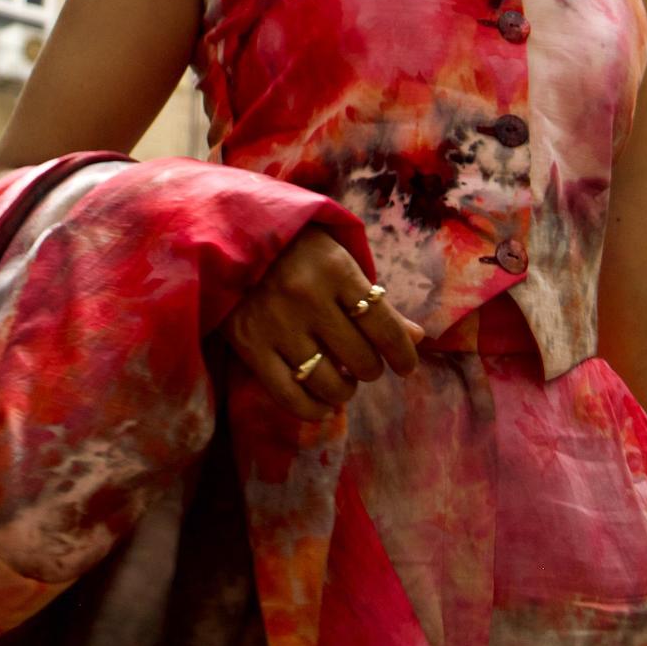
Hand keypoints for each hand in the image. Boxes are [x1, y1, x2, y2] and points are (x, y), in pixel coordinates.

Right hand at [222, 225, 424, 421]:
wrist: (229, 236)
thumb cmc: (296, 246)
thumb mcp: (339, 257)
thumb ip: (374, 298)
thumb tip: (418, 338)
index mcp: (336, 268)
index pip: (384, 324)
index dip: (402, 353)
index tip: (407, 367)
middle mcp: (308, 297)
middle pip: (360, 357)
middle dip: (371, 368)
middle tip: (366, 364)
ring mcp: (277, 323)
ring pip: (329, 383)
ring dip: (345, 390)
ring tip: (344, 382)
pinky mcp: (249, 345)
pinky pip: (289, 396)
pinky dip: (313, 409)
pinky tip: (323, 403)